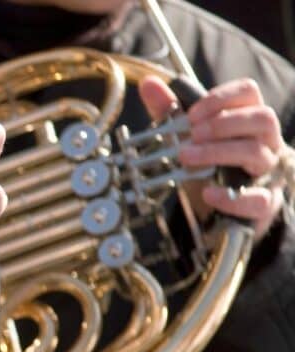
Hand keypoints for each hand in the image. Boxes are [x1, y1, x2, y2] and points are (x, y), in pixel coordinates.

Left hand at [139, 76, 284, 240]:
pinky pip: (259, 199)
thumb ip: (169, 110)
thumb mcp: (186, 136)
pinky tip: (207, 193)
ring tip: (186, 156)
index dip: (221, 98)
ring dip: (217, 152)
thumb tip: (148, 84)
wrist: (214, 203)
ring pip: (257, 152)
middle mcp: (265, 140)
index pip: (249, 92)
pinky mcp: (264, 201)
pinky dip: (231, 197)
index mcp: (248, 118)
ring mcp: (267, 170)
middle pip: (262, 118)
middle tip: (190, 135)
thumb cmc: (206, 162)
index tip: (192, 114)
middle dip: (221, 124)